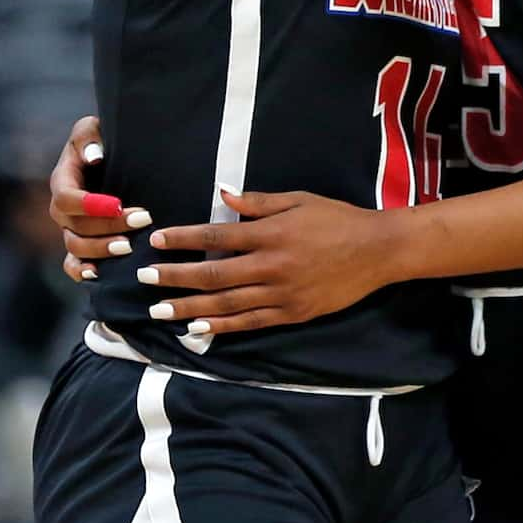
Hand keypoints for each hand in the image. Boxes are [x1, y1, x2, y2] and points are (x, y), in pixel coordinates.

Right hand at [46, 116, 149, 282]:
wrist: (115, 156)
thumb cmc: (104, 139)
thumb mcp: (95, 127)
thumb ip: (89, 137)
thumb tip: (94, 157)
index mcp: (63, 179)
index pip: (66, 197)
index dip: (90, 205)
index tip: (119, 204)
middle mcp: (62, 208)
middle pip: (75, 226)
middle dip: (107, 227)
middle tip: (142, 221)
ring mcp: (70, 229)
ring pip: (75, 248)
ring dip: (101, 250)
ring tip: (129, 247)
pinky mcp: (81, 245)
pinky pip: (72, 266)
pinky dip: (81, 272)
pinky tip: (98, 275)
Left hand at [134, 189, 400, 335]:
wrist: (377, 251)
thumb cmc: (337, 219)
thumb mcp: (298, 200)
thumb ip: (258, 203)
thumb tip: (222, 195)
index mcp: (271, 234)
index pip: (216, 236)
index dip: (184, 239)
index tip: (157, 241)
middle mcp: (271, 266)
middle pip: (213, 274)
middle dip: (175, 276)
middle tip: (144, 278)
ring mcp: (281, 294)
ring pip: (226, 303)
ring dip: (188, 307)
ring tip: (159, 310)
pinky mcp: (292, 313)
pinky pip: (250, 323)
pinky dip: (221, 326)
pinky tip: (197, 328)